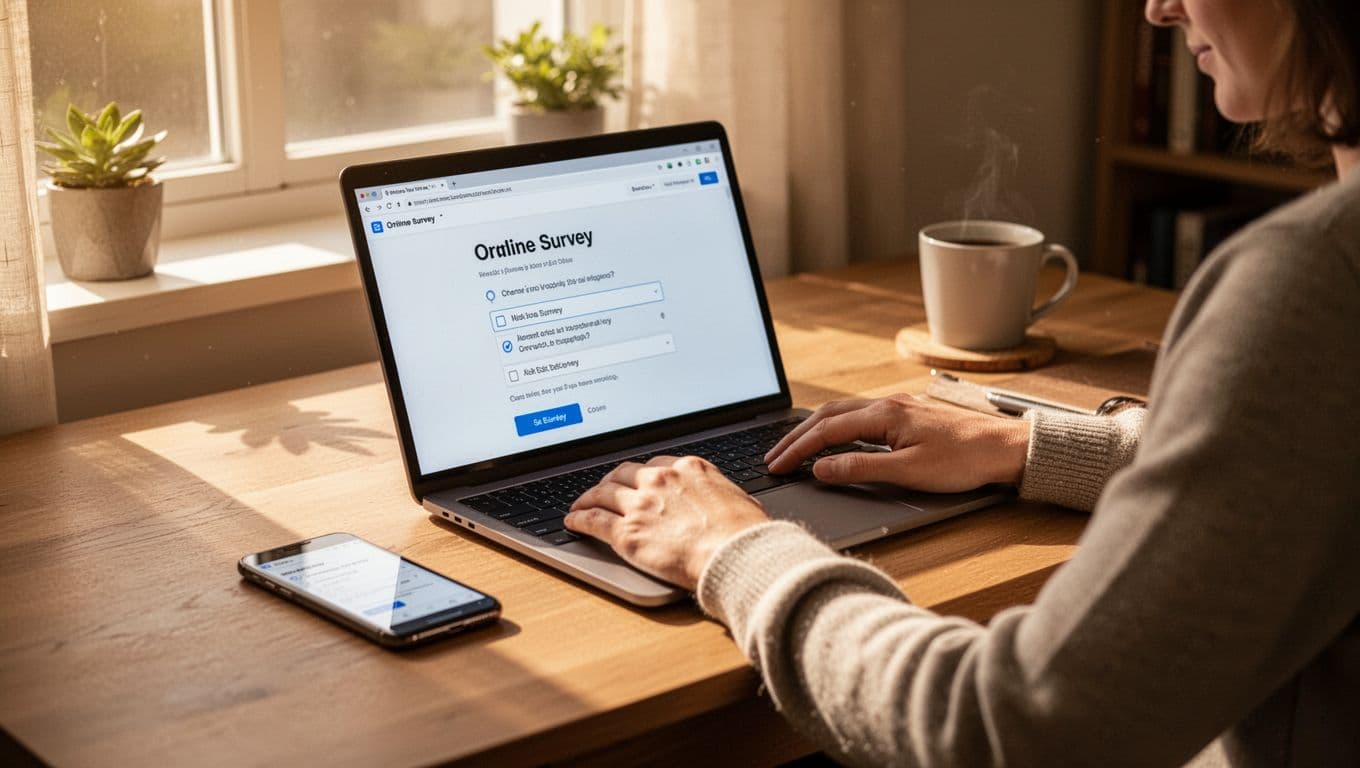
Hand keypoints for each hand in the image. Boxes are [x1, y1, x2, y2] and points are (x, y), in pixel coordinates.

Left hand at [564, 456, 769, 590]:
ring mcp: (641, 506)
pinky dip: (579, 519)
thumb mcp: (740, 500)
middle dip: (611, 482)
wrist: (736, 555)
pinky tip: (572, 521)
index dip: (639, 474)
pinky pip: (593, 521)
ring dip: (588, 498)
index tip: (634, 480)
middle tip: (603, 490)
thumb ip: (723, 496)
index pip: (654, 464)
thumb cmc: (746, 534)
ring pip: (603, 494)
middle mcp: (660, 481)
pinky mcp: (627, 534)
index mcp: (688, 468)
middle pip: (623, 474)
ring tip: (580, 504)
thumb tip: (731, 503)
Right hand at [764, 395, 1029, 492]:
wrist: (1005, 448)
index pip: (826, 431)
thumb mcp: (908, 472)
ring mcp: (897, 406)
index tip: (777, 466)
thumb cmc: (964, 461)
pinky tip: (834, 438)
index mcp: (884, 414)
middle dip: (797, 437)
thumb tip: (821, 469)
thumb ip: (861, 469)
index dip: (797, 450)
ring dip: (814, 429)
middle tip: (774, 457)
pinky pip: (859, 414)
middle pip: (828, 416)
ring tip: (794, 448)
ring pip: (842, 412)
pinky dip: (835, 426)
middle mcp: (887, 404)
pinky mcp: (907, 413)